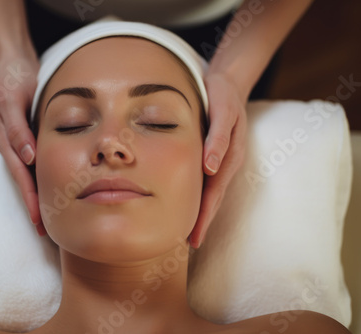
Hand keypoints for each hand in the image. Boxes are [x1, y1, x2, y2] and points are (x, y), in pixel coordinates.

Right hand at [0, 56, 45, 235]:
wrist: (10, 62)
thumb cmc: (15, 78)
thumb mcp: (14, 100)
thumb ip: (18, 129)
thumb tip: (27, 156)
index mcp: (5, 138)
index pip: (21, 175)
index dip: (30, 197)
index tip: (38, 219)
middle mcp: (7, 143)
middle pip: (22, 180)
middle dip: (32, 205)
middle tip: (44, 231)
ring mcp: (11, 141)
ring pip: (23, 174)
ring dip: (33, 195)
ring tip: (44, 217)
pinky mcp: (18, 136)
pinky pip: (26, 162)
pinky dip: (34, 178)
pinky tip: (43, 189)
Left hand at [189, 72, 247, 247]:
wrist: (228, 83)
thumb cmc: (221, 95)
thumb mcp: (222, 111)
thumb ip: (217, 139)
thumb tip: (211, 167)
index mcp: (228, 155)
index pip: (214, 192)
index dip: (204, 215)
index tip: (193, 237)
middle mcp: (227, 161)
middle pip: (214, 197)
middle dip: (203, 221)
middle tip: (189, 244)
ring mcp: (224, 160)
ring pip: (213, 192)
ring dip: (203, 213)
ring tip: (190, 235)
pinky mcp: (219, 156)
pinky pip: (211, 181)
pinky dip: (204, 197)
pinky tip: (194, 207)